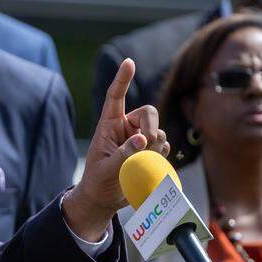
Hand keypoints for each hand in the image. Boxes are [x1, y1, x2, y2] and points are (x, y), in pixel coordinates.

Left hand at [63, 58, 169, 239]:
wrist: (104, 199)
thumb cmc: (98, 181)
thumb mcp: (106, 169)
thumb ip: (124, 155)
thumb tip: (142, 140)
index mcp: (108, 125)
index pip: (116, 97)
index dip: (122, 80)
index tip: (129, 62)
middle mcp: (126, 128)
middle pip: (148, 113)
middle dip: (151, 127)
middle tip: (146, 145)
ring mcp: (140, 139)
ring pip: (158, 132)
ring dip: (155, 146)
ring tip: (140, 164)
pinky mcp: (150, 152)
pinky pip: (164, 146)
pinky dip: (161, 155)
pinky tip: (150, 166)